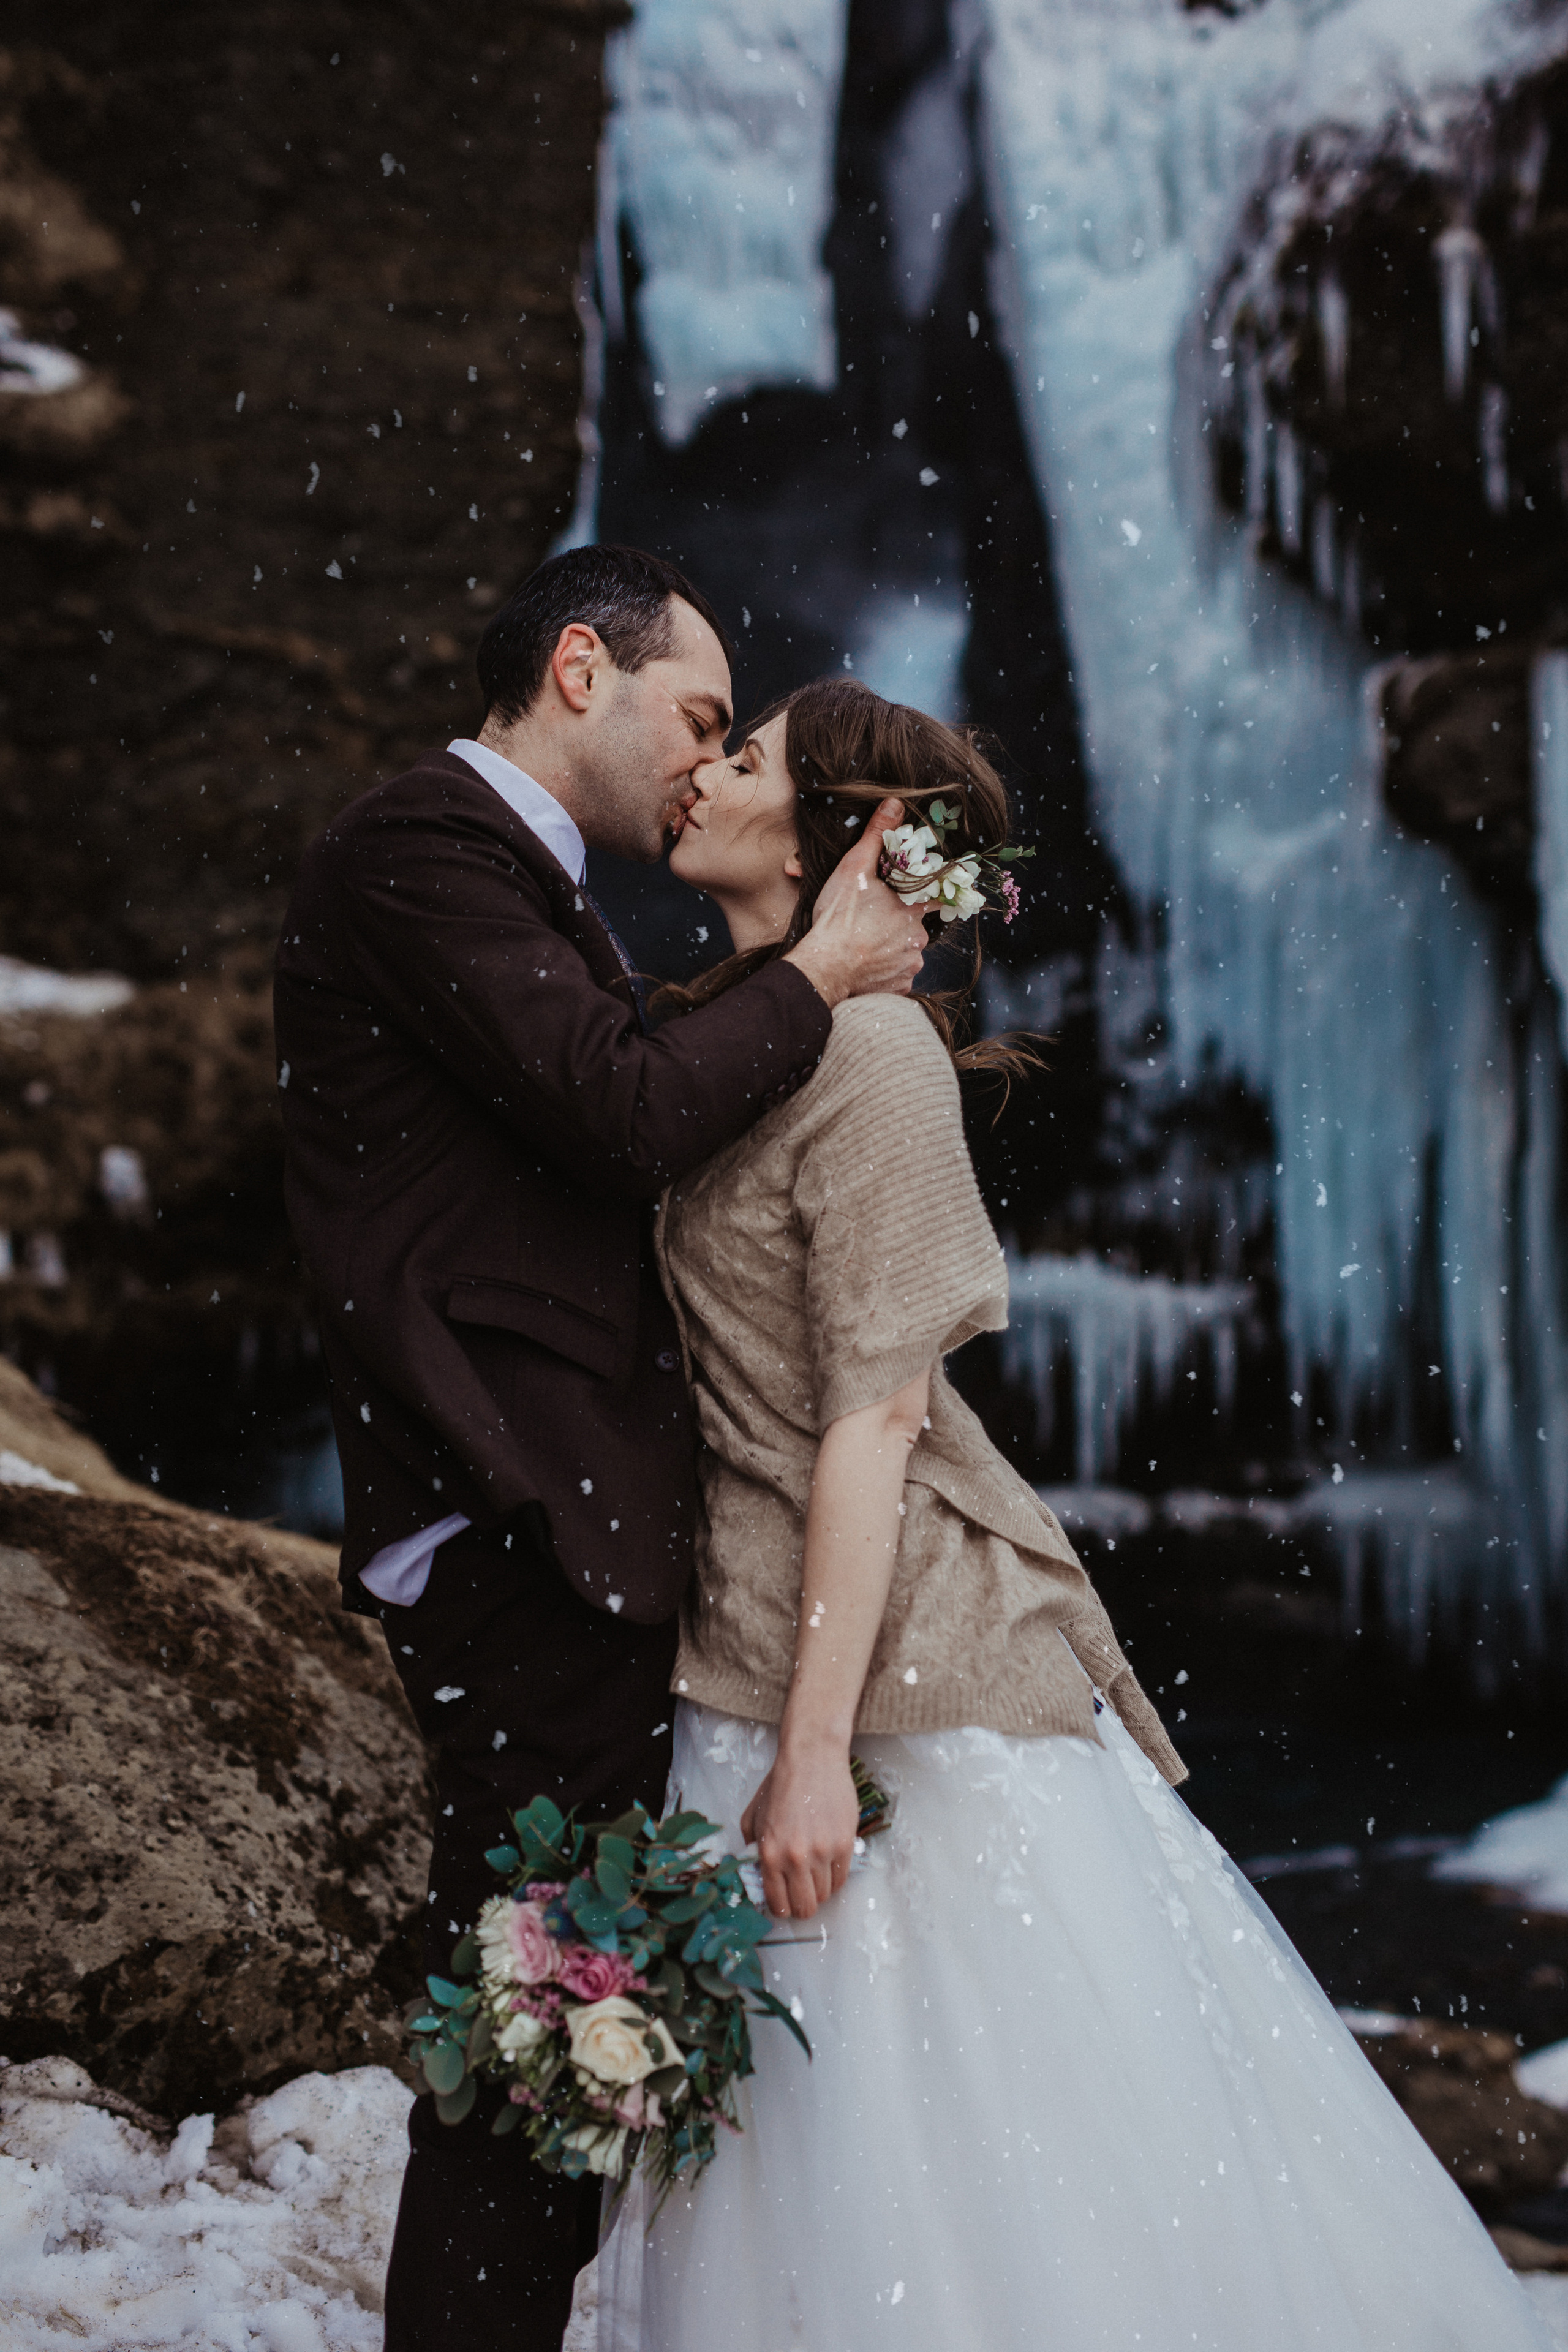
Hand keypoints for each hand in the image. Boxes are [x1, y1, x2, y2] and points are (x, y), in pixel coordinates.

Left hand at [741, 1738, 859, 1919]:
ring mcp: (823, 1852)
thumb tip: (759, 1874)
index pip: (779, 1904)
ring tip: (815, 1873)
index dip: (783, 1909)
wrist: (812, 1759)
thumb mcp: (752, 1816)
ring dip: (819, 1890)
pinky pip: (842, 1878)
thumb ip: (751, 1848)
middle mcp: (796, 1858)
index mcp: (770, 1853)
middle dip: (802, 1906)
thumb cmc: (781, 1785)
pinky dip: (835, 1878)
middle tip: (802, 1894)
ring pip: (825, 1895)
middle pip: (805, 1907)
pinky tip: (828, 1865)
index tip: (786, 1904)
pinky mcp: (844, 1844)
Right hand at [783, 797, 928, 1007]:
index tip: (931, 893)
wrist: (825, 967)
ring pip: (906, 953)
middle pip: (915, 927)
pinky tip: (865, 965)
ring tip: (864, 945)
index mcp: (913, 908)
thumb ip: (877, 836)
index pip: (940, 896)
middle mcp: (918, 938)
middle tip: (871, 923)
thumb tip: (895, 803)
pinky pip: (896, 977)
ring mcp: (909, 965)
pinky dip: (884, 972)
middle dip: (898, 924)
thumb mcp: (855, 868)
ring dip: (890, 949)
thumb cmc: (839, 918)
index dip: (936, 893)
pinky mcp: (898, 988)